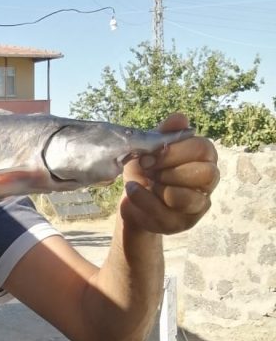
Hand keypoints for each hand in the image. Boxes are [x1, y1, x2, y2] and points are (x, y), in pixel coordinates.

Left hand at [120, 113, 218, 233]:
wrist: (131, 195)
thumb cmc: (146, 168)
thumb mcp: (150, 147)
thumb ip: (164, 133)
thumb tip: (180, 118)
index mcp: (203, 157)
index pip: (204, 148)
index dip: (175, 151)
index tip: (149, 154)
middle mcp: (208, 180)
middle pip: (206, 173)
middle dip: (169, 171)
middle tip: (148, 169)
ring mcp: (198, 204)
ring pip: (189, 198)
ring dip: (159, 188)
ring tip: (145, 182)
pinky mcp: (183, 223)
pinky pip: (166, 213)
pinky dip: (144, 200)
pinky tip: (133, 190)